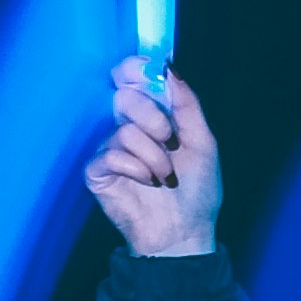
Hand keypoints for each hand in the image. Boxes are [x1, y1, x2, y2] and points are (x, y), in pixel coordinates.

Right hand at [84, 59, 221, 257]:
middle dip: (154, 119)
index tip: (145, 70)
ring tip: (164, 177)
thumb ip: (187, 105)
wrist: (184, 232)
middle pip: (126, 97)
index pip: (132, 78)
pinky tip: (147, 183)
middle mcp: (128, 126)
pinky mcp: (96, 171)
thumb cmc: (197, 190)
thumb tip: (169, 68)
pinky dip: (136, 169)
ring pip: (124, 131)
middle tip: (170, 142)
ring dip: (154, 156)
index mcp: (153, 115)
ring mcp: (109, 148)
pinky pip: (111, 155)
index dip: (134, 69)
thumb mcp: (203, 143)